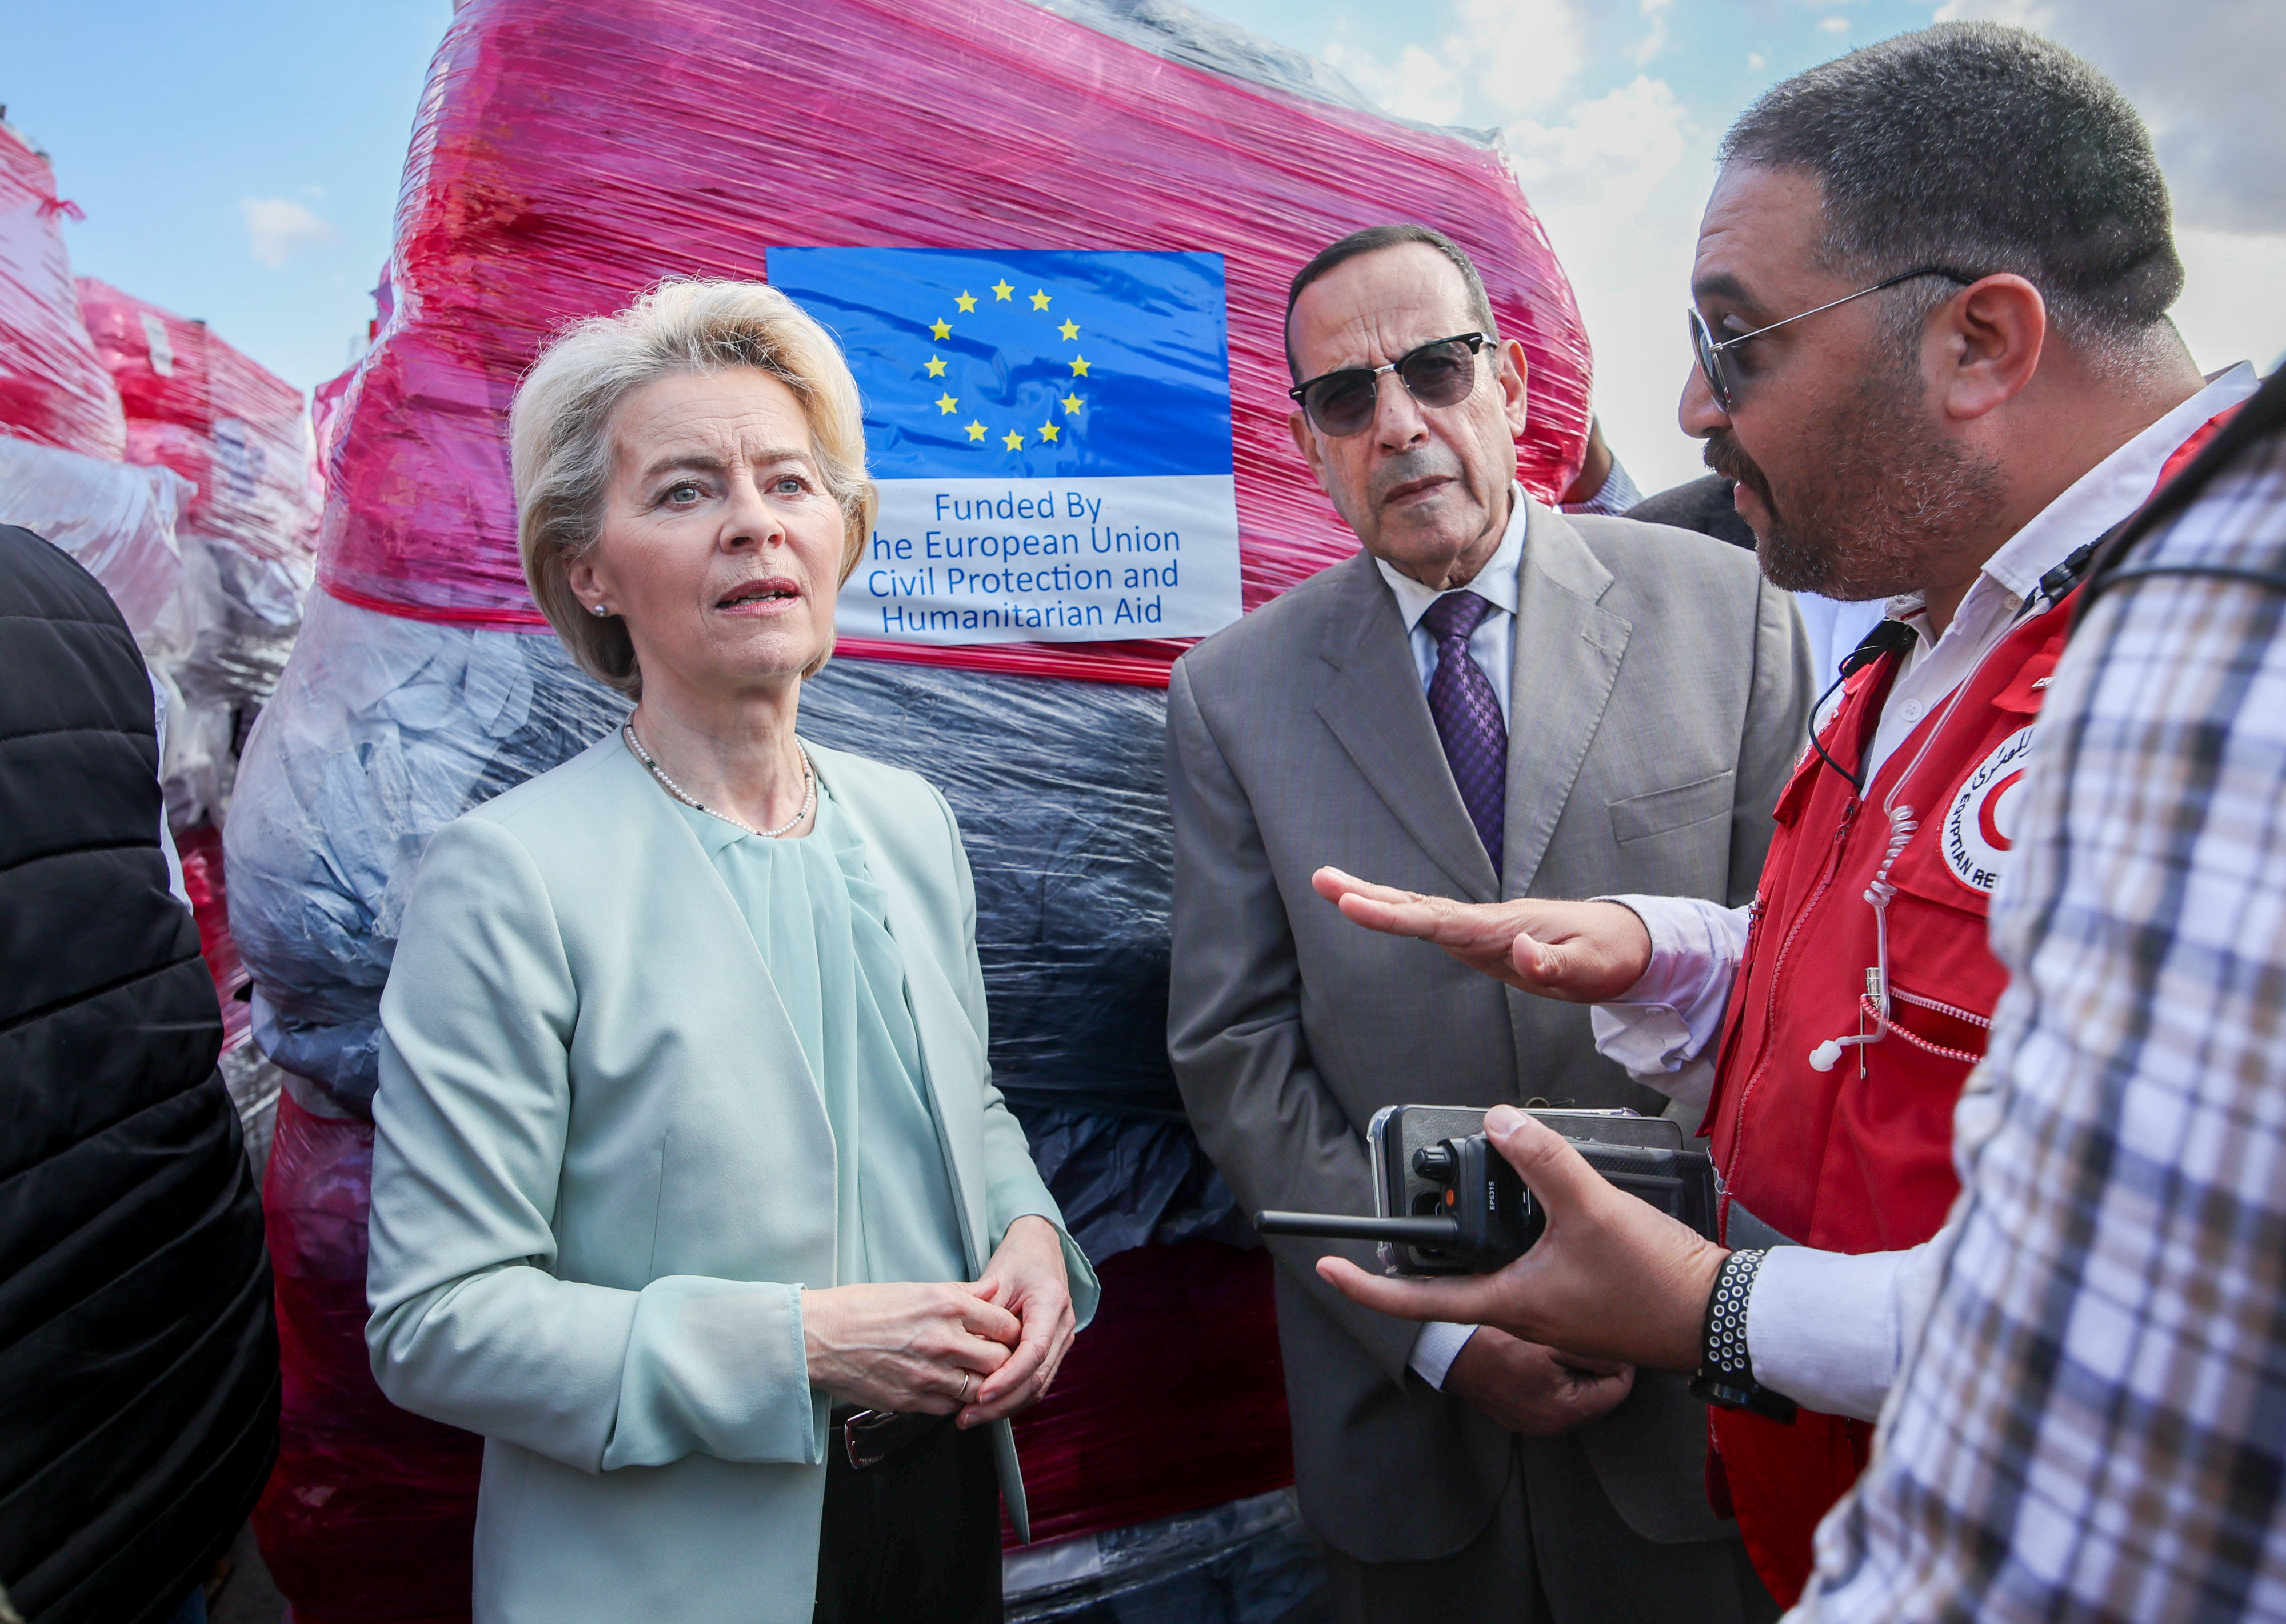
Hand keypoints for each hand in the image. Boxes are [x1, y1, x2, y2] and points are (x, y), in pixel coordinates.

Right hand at [802, 1281, 1019, 1415]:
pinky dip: (956, 1401)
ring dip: (982, 1385)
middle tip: (996, 1359)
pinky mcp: (912, 1401)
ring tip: (974, 1376)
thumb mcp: (917, 1288)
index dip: (1011, 1332)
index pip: (1005, 1325)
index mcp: (945, 1305)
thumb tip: (994, 1287)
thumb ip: (963, 1292)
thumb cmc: (861, 1309)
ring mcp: (928, 1374)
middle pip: (1000, 1360)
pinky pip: (951, 1408)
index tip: (1007, 1335)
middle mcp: (942, 1340)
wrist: (819, 1338)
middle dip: (1003, 1361)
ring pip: (981, 1389)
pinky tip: (947, 1389)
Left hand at [959, 1216, 1076, 1427]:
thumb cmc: (1018, 1258)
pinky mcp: (1053, 1350)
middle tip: (967, 1416)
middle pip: (1037, 1377)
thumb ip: (984, 1314)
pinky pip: (1035, 1381)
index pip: (1035, 1351)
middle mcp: (1063, 1325)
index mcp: (1051, 1302)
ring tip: (970, 1417)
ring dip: (1005, 1406)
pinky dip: (1011, 1397)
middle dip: (1002, 1403)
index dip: (1008, 1377)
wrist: (1040, 1249)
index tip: (981, 1394)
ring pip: (1038, 1387)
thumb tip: (966, 1354)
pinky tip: (986, 1406)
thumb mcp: (996, 1277)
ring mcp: (1062, 1340)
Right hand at [1310, 868, 1652, 1002]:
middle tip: (1321, 880)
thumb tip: (1522, 954)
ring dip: (1373, 899)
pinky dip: (1395, 914)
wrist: (1621, 943)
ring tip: (1328, 885)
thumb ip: (1555, 964)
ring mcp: (1478, 929)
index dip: (1394, 915)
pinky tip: (1369, 908)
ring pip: (1417, 911)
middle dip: (1367, 895)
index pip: (1439, 921)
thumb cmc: (1607, 954)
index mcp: (1502, 928)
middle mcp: (1483, 923)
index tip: (1354, 905)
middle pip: (1416, 906)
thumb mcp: (1591, 968)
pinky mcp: (1478, 939)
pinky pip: (1428, 923)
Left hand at [1317, 1104, 1726, 1371]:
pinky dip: (1523, 1230)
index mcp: (1509, 1302)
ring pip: (1496, 1267)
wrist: (1717, 1313)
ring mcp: (1552, 1310)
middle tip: (1419, 1202)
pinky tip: (1544, 1201)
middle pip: (1455, 1280)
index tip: (1330, 1267)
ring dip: (1484, 1228)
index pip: (1418, 1304)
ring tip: (1489, 1182)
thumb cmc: (1655, 1279)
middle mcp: (1522, 1313)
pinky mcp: (1581, 1298)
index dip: (1366, 1288)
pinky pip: (1533, 1264)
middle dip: (1433, 1242)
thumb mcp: (1592, 1207)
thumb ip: (1543, 1160)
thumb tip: (1501, 1121)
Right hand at [1443, 1327, 1633, 1435]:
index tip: (1603, 1339)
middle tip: (1579, 1340)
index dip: (1617, 1359)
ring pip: (1580, 1397)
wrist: (1449, 1351)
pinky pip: (1556, 1400)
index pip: (1620, 1388)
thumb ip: (1594, 1353)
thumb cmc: (1494, 1342)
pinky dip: (1557, 1382)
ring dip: (1577, 1374)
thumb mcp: (1552, 1340)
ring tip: (1558, 1348)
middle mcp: (1554, 1426)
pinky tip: (1542, 1361)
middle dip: (1597, 1368)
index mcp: (1567, 1410)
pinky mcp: (1522, 1417)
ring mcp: (1536, 1424)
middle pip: (1601, 1395)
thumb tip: (1623, 1357)